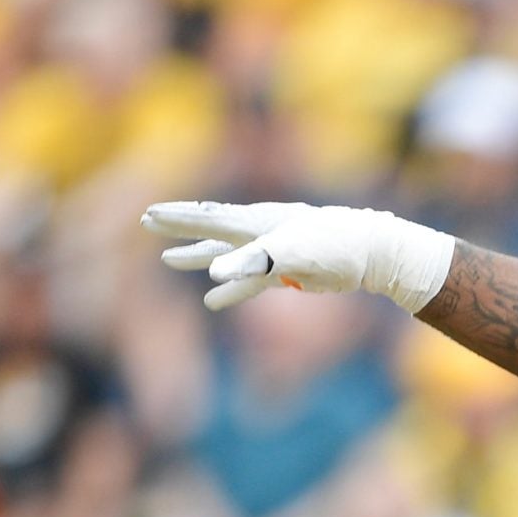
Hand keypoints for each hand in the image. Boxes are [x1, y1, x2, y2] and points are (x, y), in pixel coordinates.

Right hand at [141, 200, 453, 312]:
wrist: (370, 251)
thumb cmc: (332, 245)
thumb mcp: (291, 252)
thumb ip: (251, 261)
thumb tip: (213, 273)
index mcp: (256, 223)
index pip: (207, 218)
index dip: (177, 219)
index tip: (148, 215)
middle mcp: (260, 233)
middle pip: (211, 231)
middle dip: (180, 230)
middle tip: (147, 224)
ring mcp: (272, 252)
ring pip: (227, 256)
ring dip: (199, 258)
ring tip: (169, 261)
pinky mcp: (287, 271)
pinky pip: (250, 281)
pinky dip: (231, 290)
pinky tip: (212, 301)